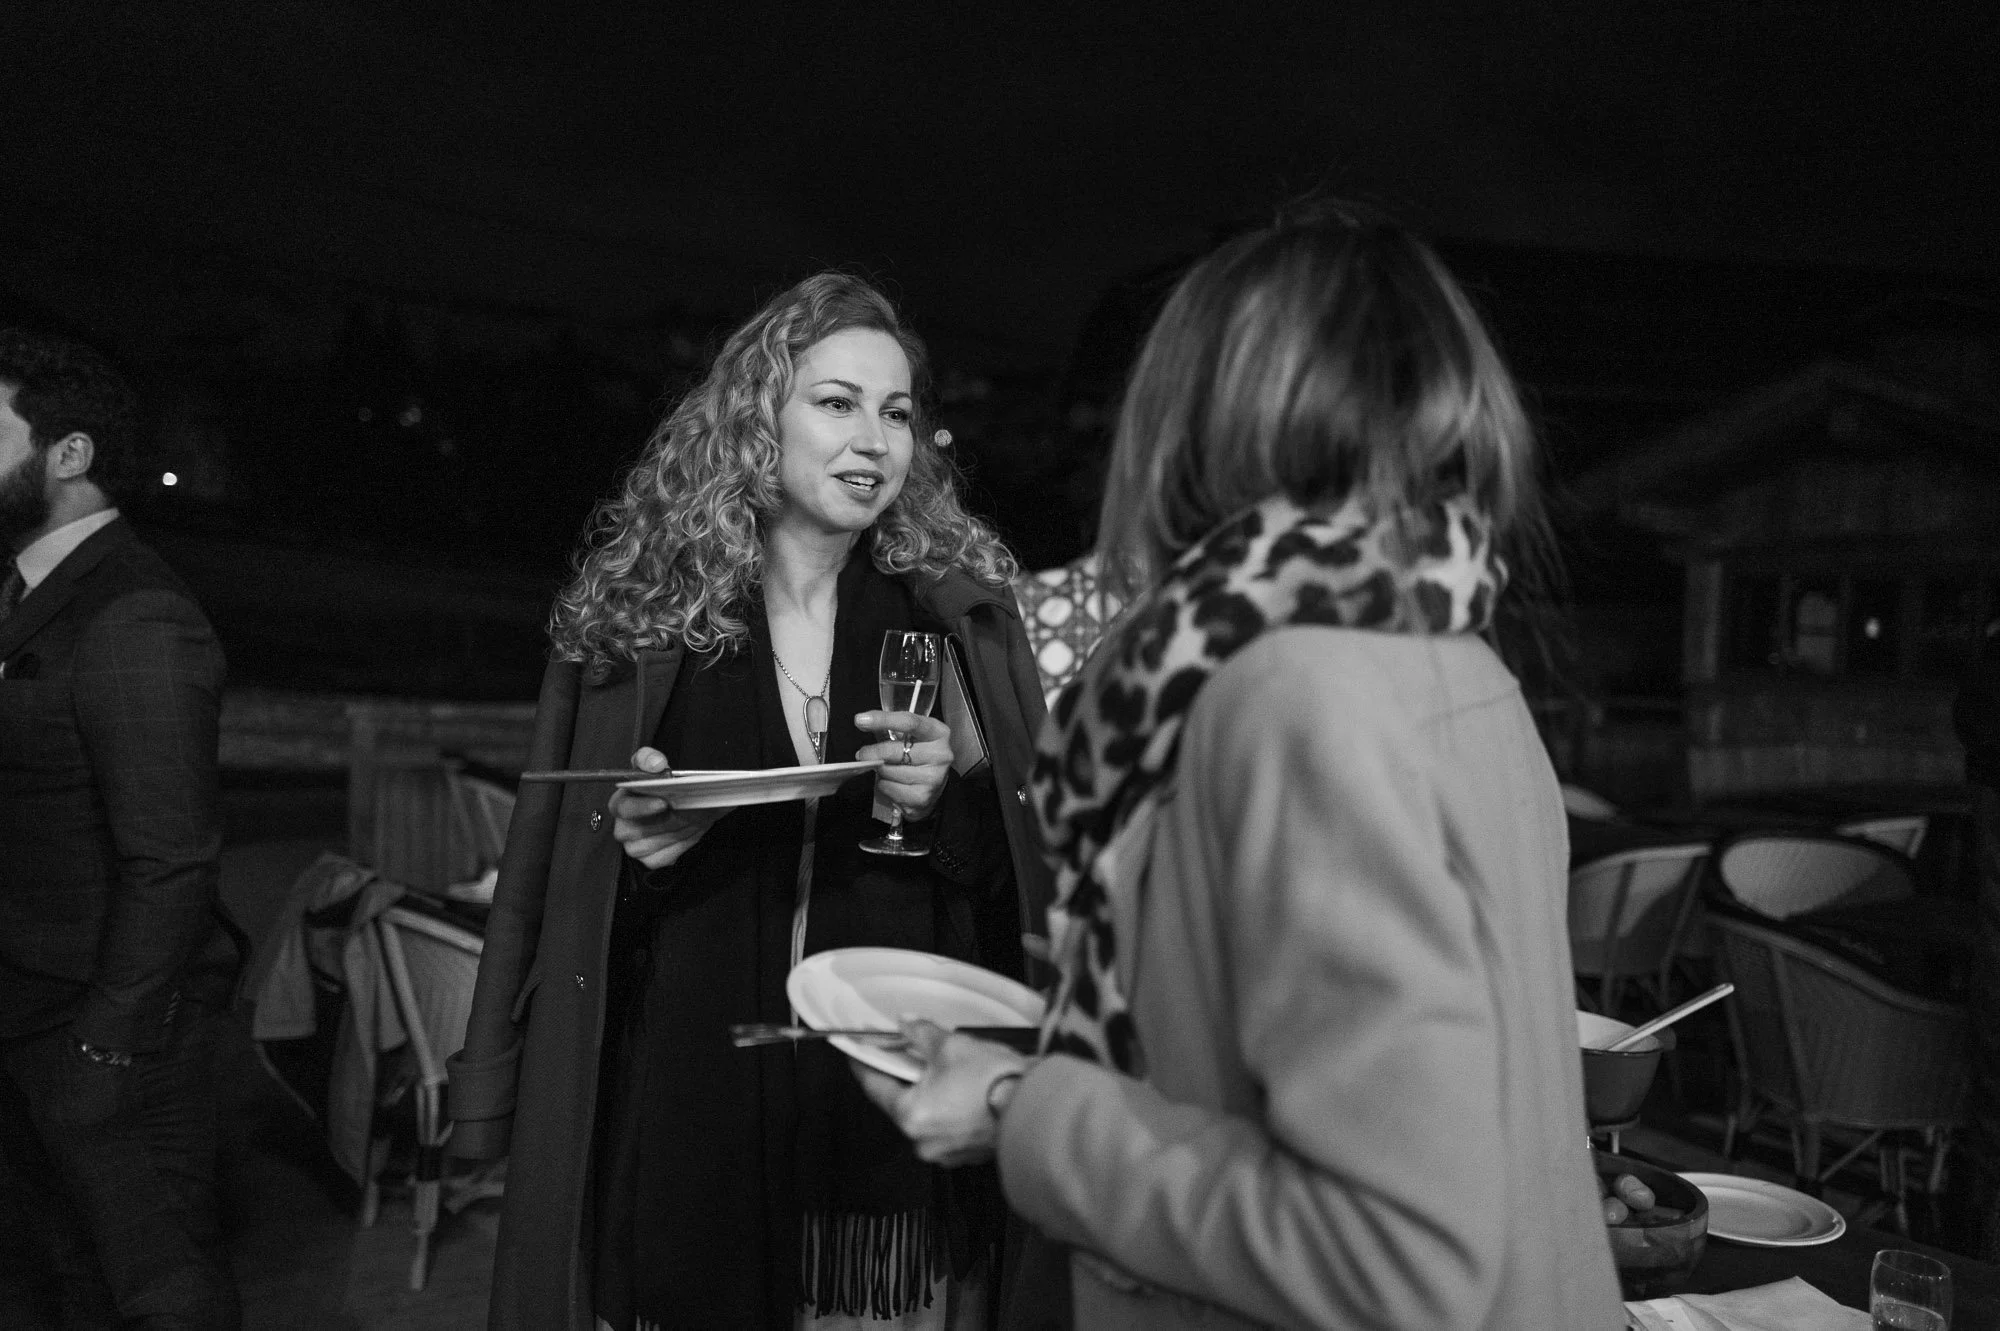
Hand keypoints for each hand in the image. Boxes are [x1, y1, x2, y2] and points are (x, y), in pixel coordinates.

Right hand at [608, 747, 729, 868]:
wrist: (686, 810)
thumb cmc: (665, 791)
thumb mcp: (656, 769)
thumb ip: (650, 759)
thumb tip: (655, 764)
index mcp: (621, 803)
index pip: (623, 807)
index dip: (642, 806)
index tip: (663, 802)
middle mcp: (623, 827)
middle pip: (640, 829)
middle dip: (668, 818)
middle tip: (689, 808)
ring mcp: (634, 847)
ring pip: (657, 842)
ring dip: (679, 829)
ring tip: (695, 815)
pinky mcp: (650, 860)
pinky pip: (667, 856)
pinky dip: (682, 842)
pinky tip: (691, 830)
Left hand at [853, 1018, 1028, 1167]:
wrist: (1038, 1108)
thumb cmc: (997, 1083)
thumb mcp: (952, 1045)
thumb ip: (922, 1034)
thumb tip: (907, 1025)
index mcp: (910, 1116)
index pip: (874, 1087)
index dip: (865, 1065)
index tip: (859, 1054)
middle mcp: (924, 1141)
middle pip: (902, 1102)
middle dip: (907, 1077)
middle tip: (912, 1055)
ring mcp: (948, 1152)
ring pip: (928, 1116)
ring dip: (932, 1095)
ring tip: (950, 1071)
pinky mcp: (969, 1154)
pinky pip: (950, 1128)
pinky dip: (952, 1110)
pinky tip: (967, 1092)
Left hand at [856, 712, 951, 822]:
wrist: (934, 784)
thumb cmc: (918, 755)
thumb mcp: (911, 736)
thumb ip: (890, 728)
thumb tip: (863, 721)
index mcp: (938, 732)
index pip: (909, 722)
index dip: (883, 720)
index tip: (861, 720)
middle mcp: (940, 754)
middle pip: (893, 751)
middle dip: (872, 752)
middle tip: (863, 754)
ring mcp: (933, 777)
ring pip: (888, 771)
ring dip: (880, 770)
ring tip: (887, 769)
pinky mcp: (922, 797)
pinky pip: (889, 788)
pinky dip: (883, 785)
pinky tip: (892, 782)